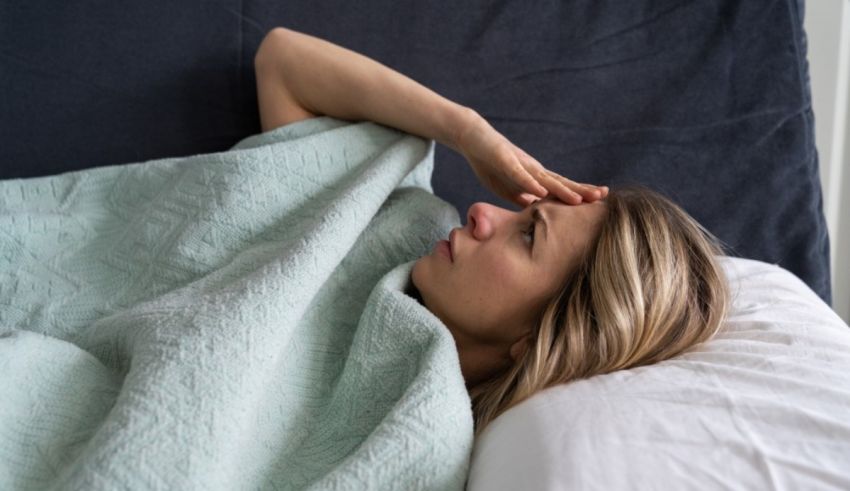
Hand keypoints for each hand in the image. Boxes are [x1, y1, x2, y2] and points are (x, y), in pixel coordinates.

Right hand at [455, 111, 607, 206]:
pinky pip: (519, 174)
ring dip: (562, 190)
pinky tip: (541, 192)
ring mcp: (520, 163)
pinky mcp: (505, 159)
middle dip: (581, 190)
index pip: (561, 188)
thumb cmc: (489, 161)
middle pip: (560, 182)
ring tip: (579, 200)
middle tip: (602, 197)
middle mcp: (532, 169)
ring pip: (545, 179)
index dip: (579, 195)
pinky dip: (530, 183)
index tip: (599, 201)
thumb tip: (535, 207)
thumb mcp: (505, 187)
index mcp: (534, 177)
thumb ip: (520, 196)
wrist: (471, 136)